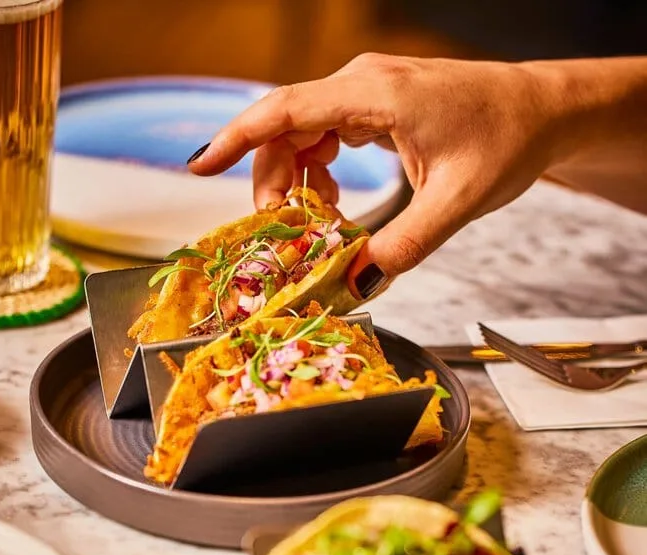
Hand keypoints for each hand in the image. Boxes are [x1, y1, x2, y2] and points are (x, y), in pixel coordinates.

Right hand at [188, 54, 560, 294]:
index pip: (287, 110)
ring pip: (301, 134)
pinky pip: (323, 136)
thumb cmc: (507, 140)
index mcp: (376, 95)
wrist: (541, 111)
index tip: (198, 166)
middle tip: (284, 235)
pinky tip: (335, 203)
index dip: (236, 139)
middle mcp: (362, 85)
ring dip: (296, 182)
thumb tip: (355, 283)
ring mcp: (366, 93)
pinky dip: (317, 173)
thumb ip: (404, 246)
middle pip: (285, 129)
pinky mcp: (373, 106)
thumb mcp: (457, 202)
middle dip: (273, 184)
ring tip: (316, 223)